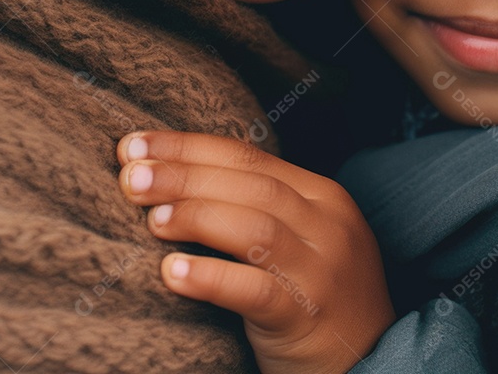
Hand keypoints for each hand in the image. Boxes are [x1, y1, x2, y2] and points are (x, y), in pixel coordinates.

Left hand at [117, 131, 394, 373]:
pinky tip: (173, 272)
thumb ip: (255, 205)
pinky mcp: (307, 315)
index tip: (134, 145)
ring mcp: (321, 270)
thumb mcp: (299, 237)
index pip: (249, 156)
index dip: (188, 146)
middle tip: (130, 175)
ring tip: (151, 220)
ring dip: (197, 217)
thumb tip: (170, 174)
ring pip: (255, 229)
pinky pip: (256, 290)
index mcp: (322, 195)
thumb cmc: (314, 295)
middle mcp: (327, 224)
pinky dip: (211, 277)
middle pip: (249, 185)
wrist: (367, 359)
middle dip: (184, 175)